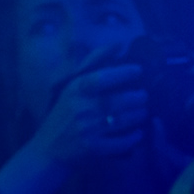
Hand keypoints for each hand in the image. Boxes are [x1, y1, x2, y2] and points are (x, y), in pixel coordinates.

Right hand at [28, 51, 148, 166]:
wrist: (48, 149)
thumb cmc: (63, 113)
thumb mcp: (72, 85)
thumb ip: (93, 63)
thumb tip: (118, 44)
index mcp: (75, 89)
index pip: (101, 78)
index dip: (123, 73)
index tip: (138, 70)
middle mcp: (81, 108)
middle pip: (118, 101)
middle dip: (137, 97)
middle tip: (144, 96)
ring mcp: (87, 129)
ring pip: (122, 120)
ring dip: (138, 115)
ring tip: (143, 112)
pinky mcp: (94, 148)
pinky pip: (121, 142)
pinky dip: (133, 137)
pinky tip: (137, 133)